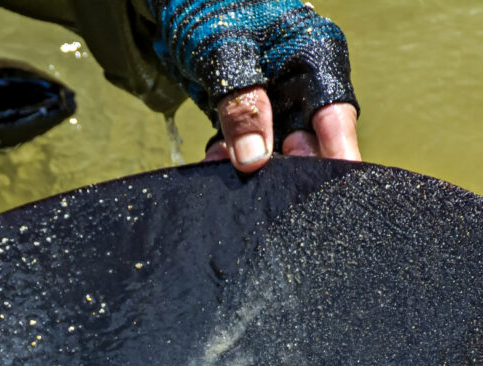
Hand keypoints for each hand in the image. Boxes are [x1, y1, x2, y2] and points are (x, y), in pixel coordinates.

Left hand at [145, 0, 359, 172]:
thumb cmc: (213, 11)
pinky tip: (211, 159)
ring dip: (249, 169)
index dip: (336, 158)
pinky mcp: (249, 119)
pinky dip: (228, 160)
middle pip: (308, 146)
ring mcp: (277, 105)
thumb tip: (253, 159)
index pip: (336, 118)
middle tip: (257, 181)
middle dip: (283, 171)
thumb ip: (242, 107)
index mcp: (316, 59)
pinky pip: (245, 151)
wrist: (181, 5)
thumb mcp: (228, 53)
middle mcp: (303, 87)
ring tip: (221, 161)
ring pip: (273, 154)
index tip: (329, 194)